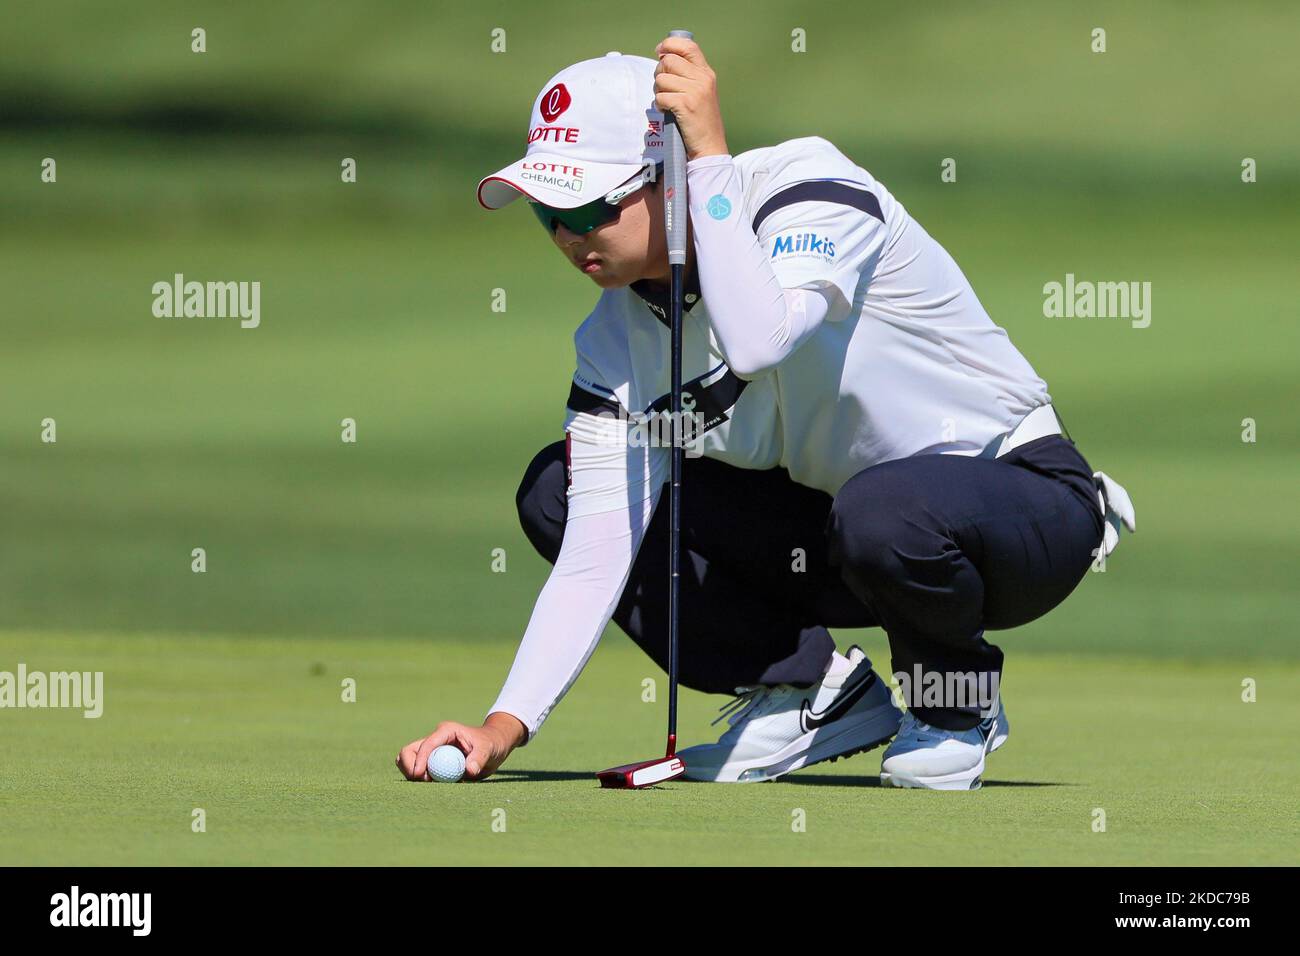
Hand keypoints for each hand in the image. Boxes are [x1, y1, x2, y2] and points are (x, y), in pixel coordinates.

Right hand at [395, 713, 525, 781]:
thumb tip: (469, 770)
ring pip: (409, 759)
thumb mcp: (488, 749)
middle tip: (421, 782)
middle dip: (409, 767)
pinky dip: (419, 777)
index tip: (420, 776)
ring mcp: (432, 749)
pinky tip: (431, 784)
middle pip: (409, 750)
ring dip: (411, 773)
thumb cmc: (491, 744)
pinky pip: (418, 769)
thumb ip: (479, 758)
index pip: (427, 745)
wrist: (493, 744)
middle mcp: (435, 738)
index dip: (420, 760)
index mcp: (446, 731)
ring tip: (428, 783)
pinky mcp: (432, 759)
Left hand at [654, 36, 728, 160]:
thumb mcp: (701, 92)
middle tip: (664, 88)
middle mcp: (703, 78)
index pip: (688, 45)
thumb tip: (663, 57)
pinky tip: (668, 111)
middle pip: (669, 61)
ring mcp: (695, 91)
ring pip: (661, 79)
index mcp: (706, 73)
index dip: (669, 45)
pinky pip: (661, 97)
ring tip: (667, 102)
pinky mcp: (686, 105)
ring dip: (658, 92)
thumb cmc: (701, 120)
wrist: (710, 146)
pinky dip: (660, 105)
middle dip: (660, 73)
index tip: (660, 52)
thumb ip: (688, 74)